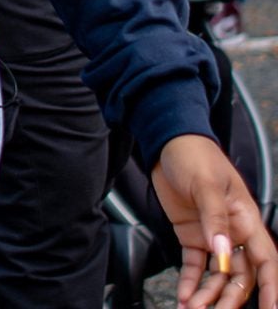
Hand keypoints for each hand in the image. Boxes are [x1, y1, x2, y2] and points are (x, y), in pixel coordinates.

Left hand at [151, 134, 277, 308]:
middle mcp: (234, 232)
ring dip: (207, 294)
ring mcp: (213, 235)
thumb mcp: (207, 185)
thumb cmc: (196, 156)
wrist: (168, 143)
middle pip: (239, 275)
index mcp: (246, 220)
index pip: (266, 261)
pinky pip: (194, 265)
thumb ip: (214, 219)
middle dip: (229, 298)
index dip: (271, 287)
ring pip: (217, 275)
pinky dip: (190, 281)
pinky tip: (184, 295)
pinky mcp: (192, 235)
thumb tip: (222, 250)